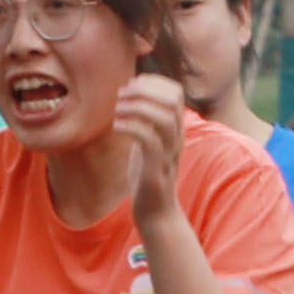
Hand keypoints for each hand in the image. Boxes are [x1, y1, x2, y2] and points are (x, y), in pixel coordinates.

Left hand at [106, 72, 193, 218]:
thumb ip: (144, 121)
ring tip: (118, 108)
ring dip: (138, 106)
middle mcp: (176, 137)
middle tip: (121, 94)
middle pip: (171, 100)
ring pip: (163, 117)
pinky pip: (148, 139)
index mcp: (175, 129)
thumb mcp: (146, 142)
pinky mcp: (157, 168)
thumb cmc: (147, 175)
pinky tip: (116, 127)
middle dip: (145, 90)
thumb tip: (128, 95)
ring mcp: (168, 152)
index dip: (154, 82)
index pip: (175, 92)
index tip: (132, 84)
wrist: (155, 212)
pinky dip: (131, 127)